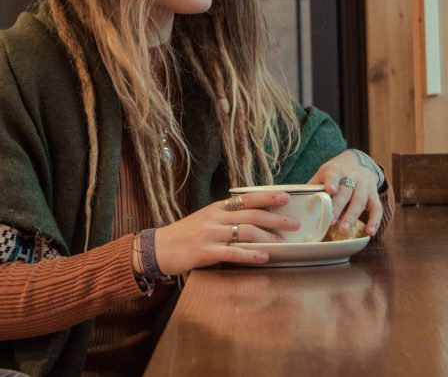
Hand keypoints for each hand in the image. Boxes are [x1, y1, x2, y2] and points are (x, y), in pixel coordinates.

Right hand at [150, 191, 300, 275]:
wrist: (159, 247)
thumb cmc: (184, 234)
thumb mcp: (205, 219)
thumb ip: (225, 217)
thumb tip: (251, 218)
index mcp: (216, 208)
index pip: (246, 199)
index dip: (267, 197)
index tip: (285, 197)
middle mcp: (215, 217)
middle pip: (251, 215)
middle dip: (275, 218)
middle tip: (295, 224)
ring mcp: (211, 234)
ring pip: (245, 232)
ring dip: (267, 237)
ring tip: (283, 243)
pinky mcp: (206, 252)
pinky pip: (233, 252)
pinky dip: (251, 254)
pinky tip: (264, 257)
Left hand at [307, 150, 382, 236]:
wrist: (359, 161)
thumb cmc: (336, 172)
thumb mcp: (324, 173)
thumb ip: (314, 186)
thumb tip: (298, 203)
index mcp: (336, 169)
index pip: (333, 173)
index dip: (331, 181)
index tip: (330, 190)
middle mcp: (352, 176)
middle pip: (346, 191)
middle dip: (338, 207)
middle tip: (330, 222)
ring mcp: (365, 185)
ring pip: (360, 200)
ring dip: (353, 216)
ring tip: (345, 231)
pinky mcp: (374, 194)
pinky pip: (377, 207)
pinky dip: (375, 220)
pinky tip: (370, 232)